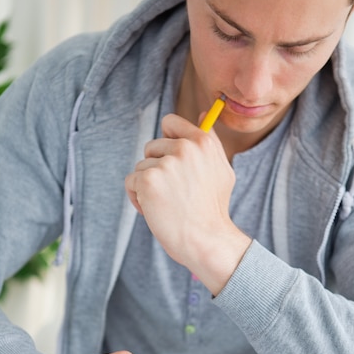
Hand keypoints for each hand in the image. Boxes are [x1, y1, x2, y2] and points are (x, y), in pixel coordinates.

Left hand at [125, 114, 250, 294]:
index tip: (170, 159)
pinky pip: (131, 182)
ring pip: (141, 166)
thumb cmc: (212, 209)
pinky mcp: (148, 180)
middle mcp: (184, 148)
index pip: (170, 122)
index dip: (166, 140)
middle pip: (152, 147)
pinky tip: (155, 210)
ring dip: (147, 185)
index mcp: (203, 142)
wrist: (205, 240)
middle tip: (174, 192)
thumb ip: (210, 141)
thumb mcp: (221, 170)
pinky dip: (138, 198)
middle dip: (157, 168)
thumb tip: (204, 113)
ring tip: (166, 204)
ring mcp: (165, 164)